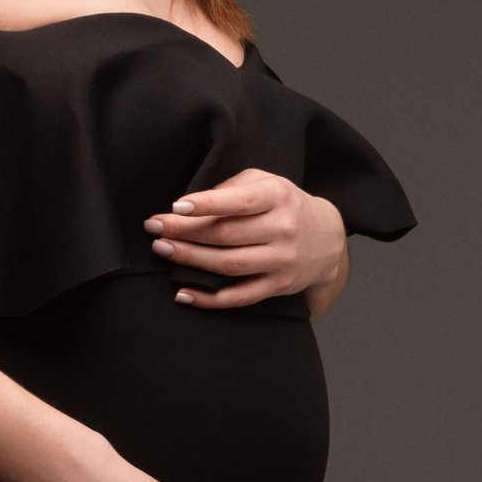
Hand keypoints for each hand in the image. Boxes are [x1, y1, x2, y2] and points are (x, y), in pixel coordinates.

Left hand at [144, 168, 347, 309]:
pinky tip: (183, 293)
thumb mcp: (265, 182)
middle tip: (154, 228)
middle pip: (226, 234)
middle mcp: (283, 229)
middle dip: (185, 232)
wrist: (326, 238)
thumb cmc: (284, 204)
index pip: (239, 201)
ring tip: (162, 249)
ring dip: (191, 259)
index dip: (206, 205)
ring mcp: (282, 260)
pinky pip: (239, 297)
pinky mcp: (278, 286)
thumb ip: (231, 188)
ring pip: (229, 264)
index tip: (176, 207)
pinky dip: (209, 299)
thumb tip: (191, 204)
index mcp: (277, 197)